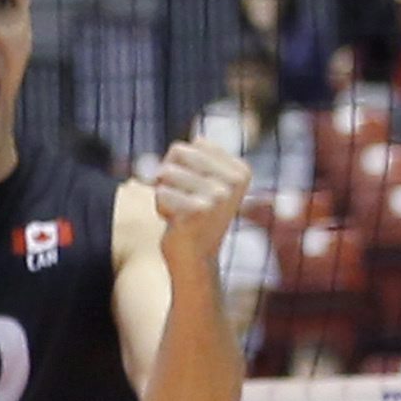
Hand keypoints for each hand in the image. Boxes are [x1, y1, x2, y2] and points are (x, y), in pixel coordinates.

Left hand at [147, 133, 249, 265]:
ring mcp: (218, 195)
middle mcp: (234, 181)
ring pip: (165, 172)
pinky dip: (160, 207)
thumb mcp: (198, 181)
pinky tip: (176, 222)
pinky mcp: (198, 211)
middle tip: (182, 200)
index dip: (180, 165)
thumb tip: (191, 143)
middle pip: (177, 152)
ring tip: (180, 211)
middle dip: (168, 176)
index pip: (193, 144)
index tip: (193, 189)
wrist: (195, 258)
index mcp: (240, 170)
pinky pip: (160, 193)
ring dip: (163, 193)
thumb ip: (192, 157)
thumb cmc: (191, 215)